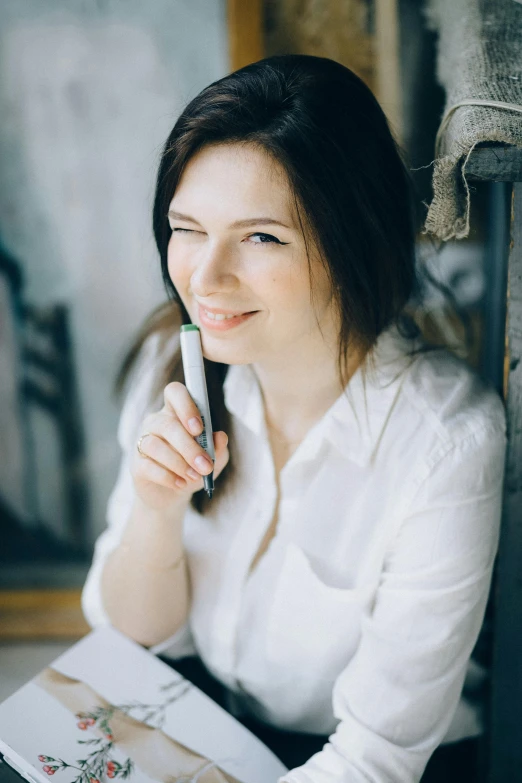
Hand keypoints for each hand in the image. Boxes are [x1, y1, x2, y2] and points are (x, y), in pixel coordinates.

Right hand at [131, 381, 228, 511]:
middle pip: (167, 424)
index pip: (175, 392)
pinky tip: (181, 484)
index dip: (186, 405)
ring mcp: (143, 441)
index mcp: (177, 412)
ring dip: (179, 463)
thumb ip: (218, 447)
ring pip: (156, 445)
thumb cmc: (194, 469)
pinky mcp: (136, 464)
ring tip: (194, 477)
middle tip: (205, 465)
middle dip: (189, 447)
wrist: (174, 495)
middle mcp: (157, 422)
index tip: (199, 428)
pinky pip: (148, 466)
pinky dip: (167, 477)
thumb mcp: (213, 460)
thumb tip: (221, 437)